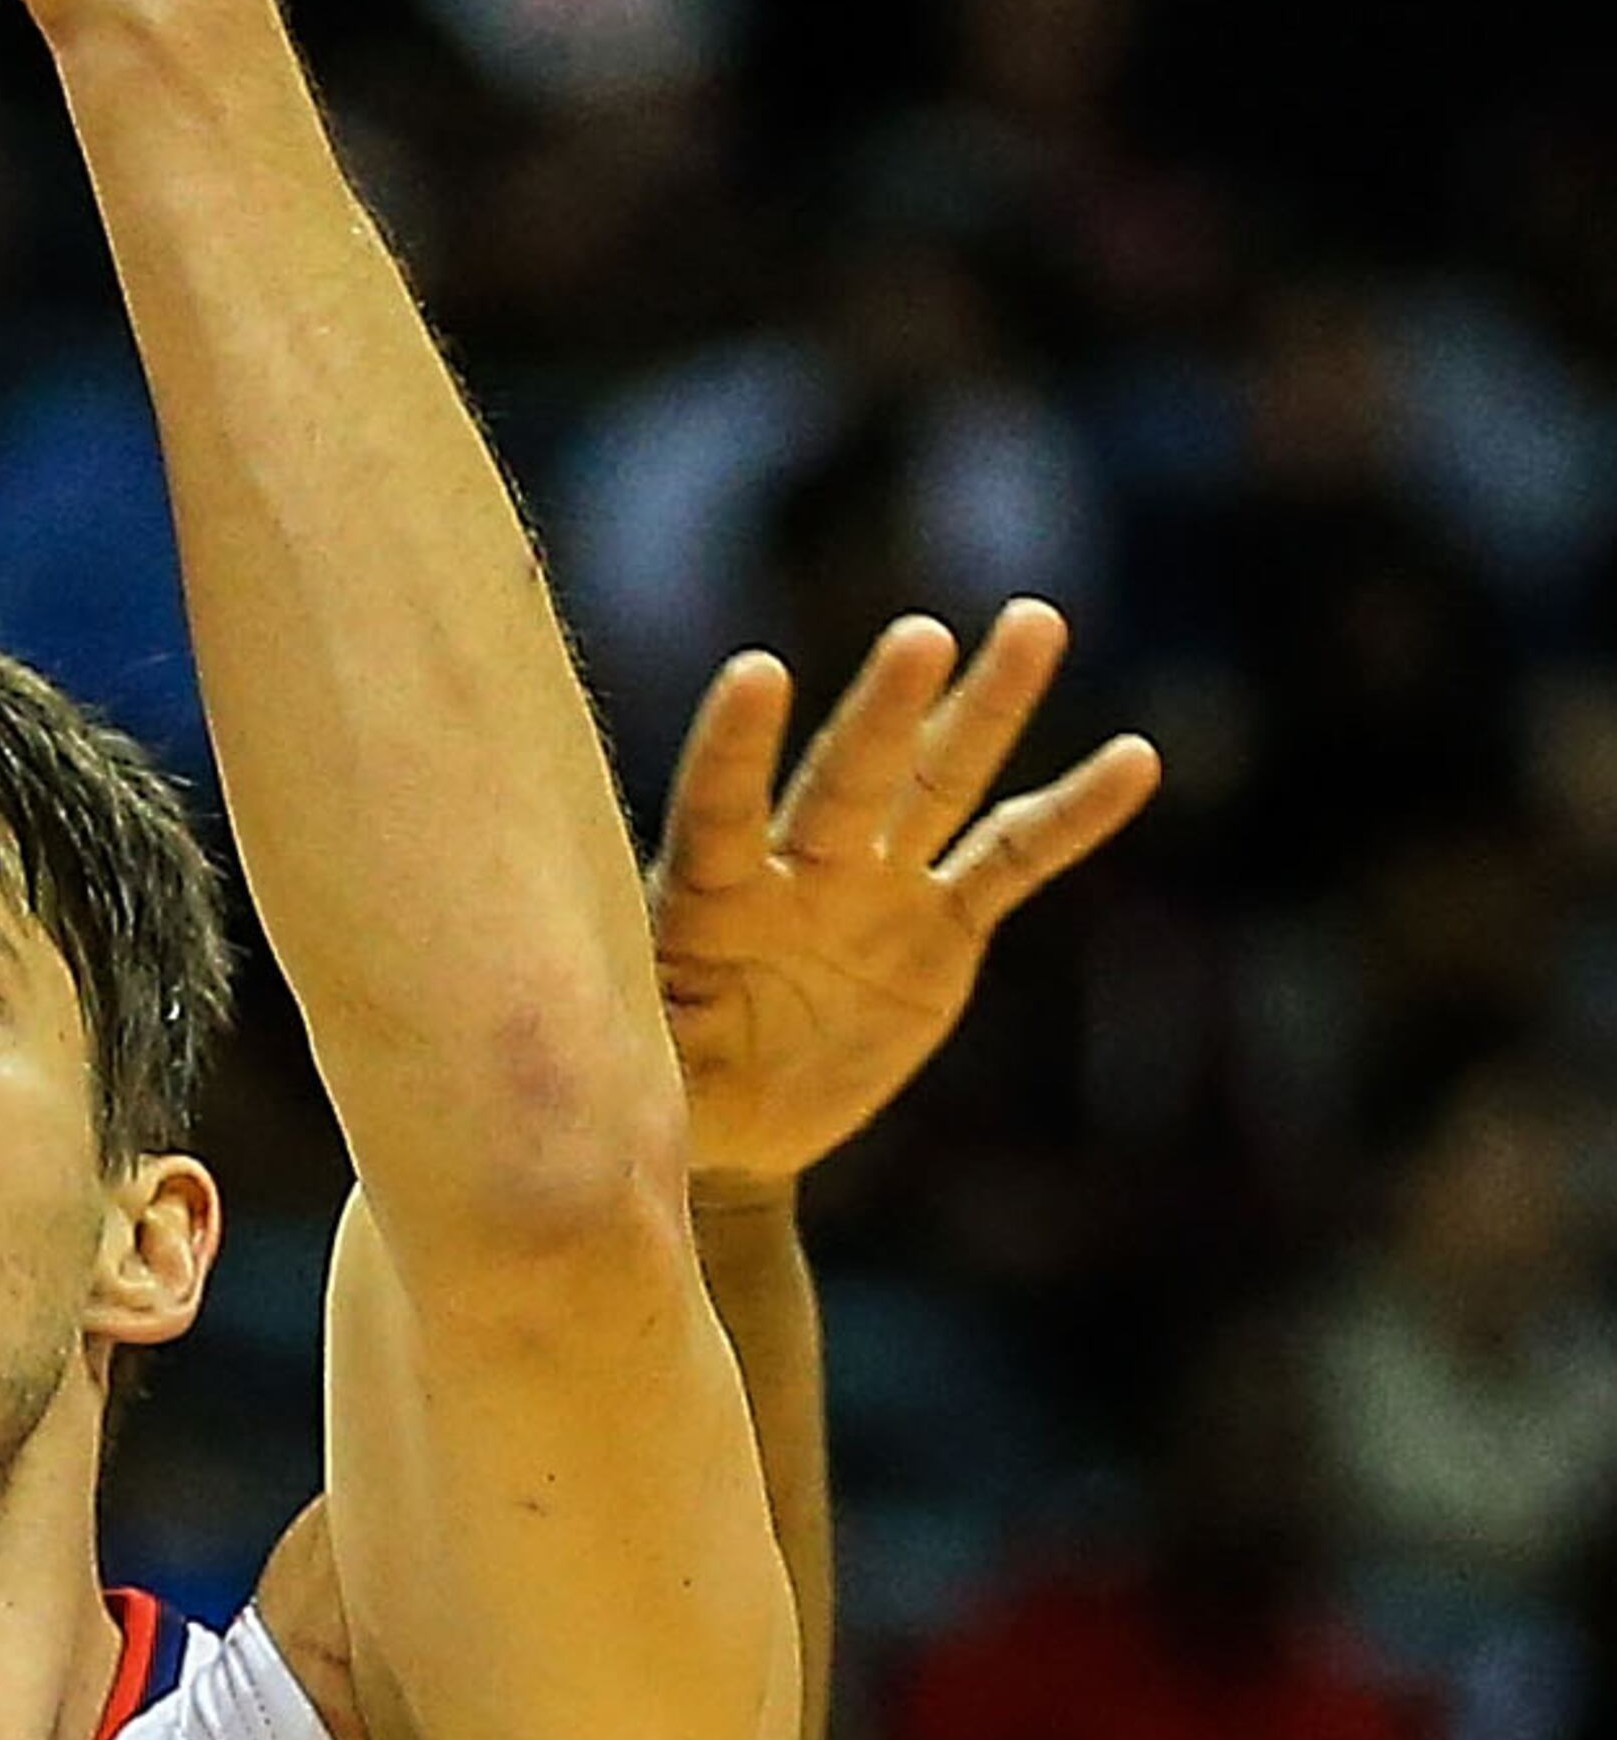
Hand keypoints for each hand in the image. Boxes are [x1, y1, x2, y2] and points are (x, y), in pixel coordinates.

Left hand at [652, 600, 1162, 1198]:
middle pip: (847, 778)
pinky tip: (1134, 760)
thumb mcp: (649, 1079)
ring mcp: (874, 887)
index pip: (718, 809)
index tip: (755, 673)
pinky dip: (1072, 816)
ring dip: (987, 707)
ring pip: (938, 784)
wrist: (741, 1118)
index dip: (736, 748)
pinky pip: (1012, 861)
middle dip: (884, 712)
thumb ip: (646, 1053)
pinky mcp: (942, 927)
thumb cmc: (671, 1088)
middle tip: (919, 635)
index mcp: (707, 896)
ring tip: (1033, 621)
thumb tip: (606, 1062)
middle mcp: (797, 868)